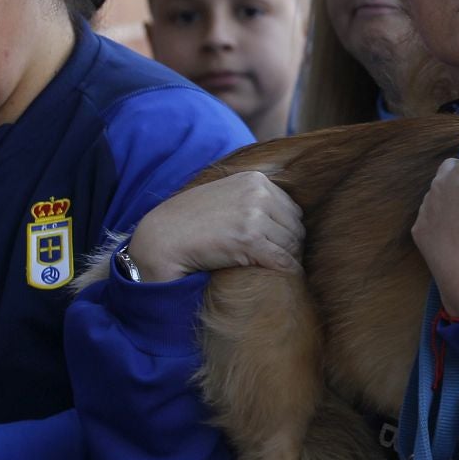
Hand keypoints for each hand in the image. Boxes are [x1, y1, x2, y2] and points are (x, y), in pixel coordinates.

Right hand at [125, 170, 304, 283]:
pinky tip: (280, 279)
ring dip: (286, 260)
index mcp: (255, 180)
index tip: (280, 247)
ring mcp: (254, 215)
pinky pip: (283, 260)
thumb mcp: (225, 196)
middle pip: (296, 227)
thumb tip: (284, 217)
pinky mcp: (250, 240)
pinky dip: (286, 272)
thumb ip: (252, 198)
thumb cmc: (191, 221)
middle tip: (278, 263)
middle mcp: (258, 193)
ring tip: (273, 271)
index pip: (292, 210)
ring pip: (292, 244)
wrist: (162, 238)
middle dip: (290, 246)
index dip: (288, 231)